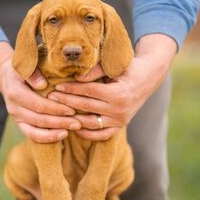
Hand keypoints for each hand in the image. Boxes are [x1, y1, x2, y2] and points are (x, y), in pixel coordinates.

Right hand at [0, 42, 80, 142]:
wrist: (7, 77)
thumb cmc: (23, 69)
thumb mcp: (26, 66)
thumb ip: (33, 74)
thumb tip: (43, 85)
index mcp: (15, 92)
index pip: (38, 105)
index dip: (56, 109)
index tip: (72, 110)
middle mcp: (14, 108)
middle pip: (39, 120)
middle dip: (60, 122)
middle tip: (78, 123)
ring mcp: (16, 118)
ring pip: (35, 131)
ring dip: (54, 133)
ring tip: (71, 131)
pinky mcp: (20, 124)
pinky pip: (32, 135)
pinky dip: (47, 138)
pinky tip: (62, 135)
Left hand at [48, 34, 176, 140]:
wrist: (149, 77)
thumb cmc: (129, 67)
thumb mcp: (114, 65)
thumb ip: (95, 70)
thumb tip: (77, 77)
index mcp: (118, 93)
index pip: (88, 92)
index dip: (71, 88)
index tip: (56, 86)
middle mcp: (119, 110)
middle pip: (86, 106)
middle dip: (66, 101)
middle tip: (50, 97)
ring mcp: (120, 120)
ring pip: (91, 122)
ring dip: (73, 119)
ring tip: (57, 113)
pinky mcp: (121, 125)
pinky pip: (102, 134)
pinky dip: (88, 134)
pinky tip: (74, 129)